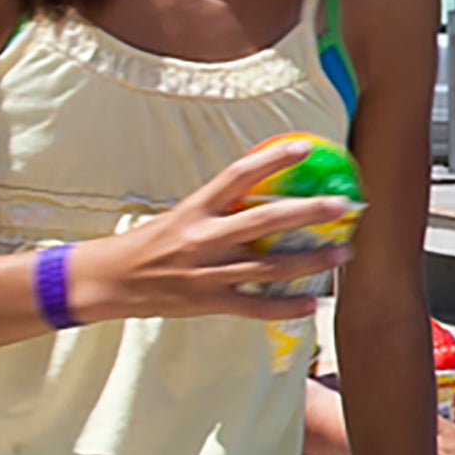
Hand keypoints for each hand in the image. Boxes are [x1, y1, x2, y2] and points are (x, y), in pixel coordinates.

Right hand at [77, 143, 348, 324]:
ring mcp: (207, 273)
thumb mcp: (180, 215)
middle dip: (308, 212)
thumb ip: (220, 208)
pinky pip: (256, 306)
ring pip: (269, 266)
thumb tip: (265, 190)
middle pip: (264, 221)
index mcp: (195, 209)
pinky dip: (287, 307)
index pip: (237, 175)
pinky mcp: (209, 303)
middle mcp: (203, 238)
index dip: (272, 160)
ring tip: (344, 253)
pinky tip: (314, 303)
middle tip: (343, 205)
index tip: (305, 148)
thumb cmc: (151, 244)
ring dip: (311, 261)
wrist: (109, 281)